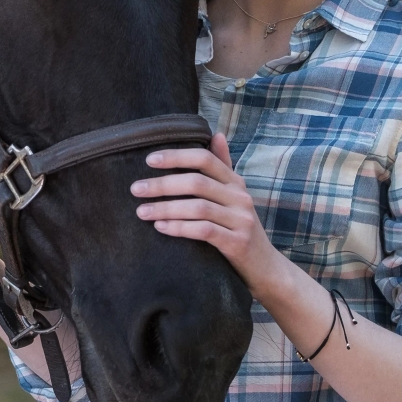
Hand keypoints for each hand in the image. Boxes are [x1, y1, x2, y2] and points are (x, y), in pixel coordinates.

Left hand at [131, 133, 289, 295]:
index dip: (176, 156)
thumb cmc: (240, 229)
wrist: (265, 267)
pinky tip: (161, 227)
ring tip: (142, 211)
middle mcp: (240, 197)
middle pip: (197, 182)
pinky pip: (204, 231)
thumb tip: (216, 134)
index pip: (205, 159)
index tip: (149, 160)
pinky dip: (180, 228)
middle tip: (136, 189)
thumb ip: (223, 167)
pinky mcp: (237, 243)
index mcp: (236, 182)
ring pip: (198, 207)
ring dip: (166, 208)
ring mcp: (240, 220)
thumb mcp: (235, 196)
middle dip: (163, 184)